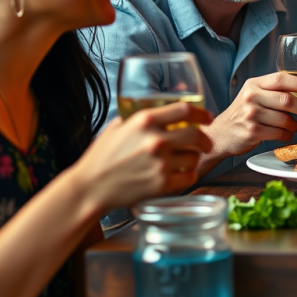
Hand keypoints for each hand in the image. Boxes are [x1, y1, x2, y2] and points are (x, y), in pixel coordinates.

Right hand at [73, 102, 212, 213]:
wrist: (90, 188)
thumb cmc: (101, 157)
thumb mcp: (118, 127)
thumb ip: (139, 118)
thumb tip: (161, 108)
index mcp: (144, 120)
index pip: (184, 110)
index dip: (201, 113)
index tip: (207, 118)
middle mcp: (155, 140)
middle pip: (196, 134)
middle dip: (205, 140)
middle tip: (206, 144)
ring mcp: (160, 163)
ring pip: (194, 157)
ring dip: (194, 159)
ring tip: (186, 161)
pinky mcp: (161, 184)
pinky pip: (189, 177)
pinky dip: (188, 175)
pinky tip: (181, 175)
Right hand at [207, 73, 296, 157]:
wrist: (221, 134)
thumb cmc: (243, 112)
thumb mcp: (254, 95)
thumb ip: (274, 90)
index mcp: (254, 84)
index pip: (281, 78)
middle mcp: (251, 97)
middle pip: (287, 100)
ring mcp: (251, 115)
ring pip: (285, 119)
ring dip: (295, 125)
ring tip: (293, 126)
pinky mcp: (252, 132)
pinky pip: (279, 133)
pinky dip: (287, 135)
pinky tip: (285, 134)